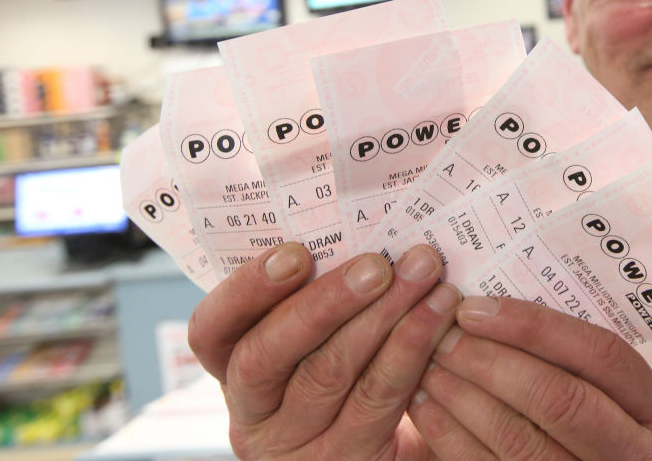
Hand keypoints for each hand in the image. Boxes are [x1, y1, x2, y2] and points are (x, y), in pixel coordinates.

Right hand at [188, 241, 459, 459]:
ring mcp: (297, 444)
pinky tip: (439, 315)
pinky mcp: (347, 460)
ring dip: (381, 316)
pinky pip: (377, 400)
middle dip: (325, 302)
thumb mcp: (324, 334)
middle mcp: (254, 414)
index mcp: (236, 368)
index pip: (212, 331)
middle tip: (377, 264)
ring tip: (423, 275)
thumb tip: (361, 215)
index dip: (246, 290)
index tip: (296, 253)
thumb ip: (322, 289)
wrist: (395, 446)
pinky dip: (411, 350)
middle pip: (267, 354)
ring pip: (328, 373)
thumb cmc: (358, 367)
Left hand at [407, 296, 651, 459]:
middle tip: (444, 335)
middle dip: (493, 361)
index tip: (477, 307)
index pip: (602, 355)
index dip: (535, 327)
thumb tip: (511, 300)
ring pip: (521, 441)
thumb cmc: (618, 444)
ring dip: (464, 399)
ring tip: (428, 366)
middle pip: (562, 399)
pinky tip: (427, 411)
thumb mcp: (632, 411)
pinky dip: (453, 439)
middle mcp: (642, 458)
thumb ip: (593, 371)